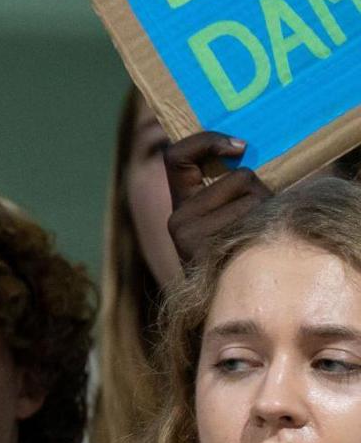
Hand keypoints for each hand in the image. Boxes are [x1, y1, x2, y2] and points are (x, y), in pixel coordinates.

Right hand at [164, 130, 269, 268]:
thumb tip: (243, 147)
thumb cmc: (243, 247)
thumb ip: (228, 180)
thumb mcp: (230, 209)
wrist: (233, 301)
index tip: (240, 146)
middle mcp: (177, 219)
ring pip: (252, 197)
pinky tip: (258, 245)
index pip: (176, 156)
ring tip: (259, 233)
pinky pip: (252, 217)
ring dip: (267, 210)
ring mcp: (188, 237)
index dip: (207, 141)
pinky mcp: (206, 251)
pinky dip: (267, 225)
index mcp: (181, 202)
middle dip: (261, 190)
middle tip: (259, 215)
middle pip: (240, 177)